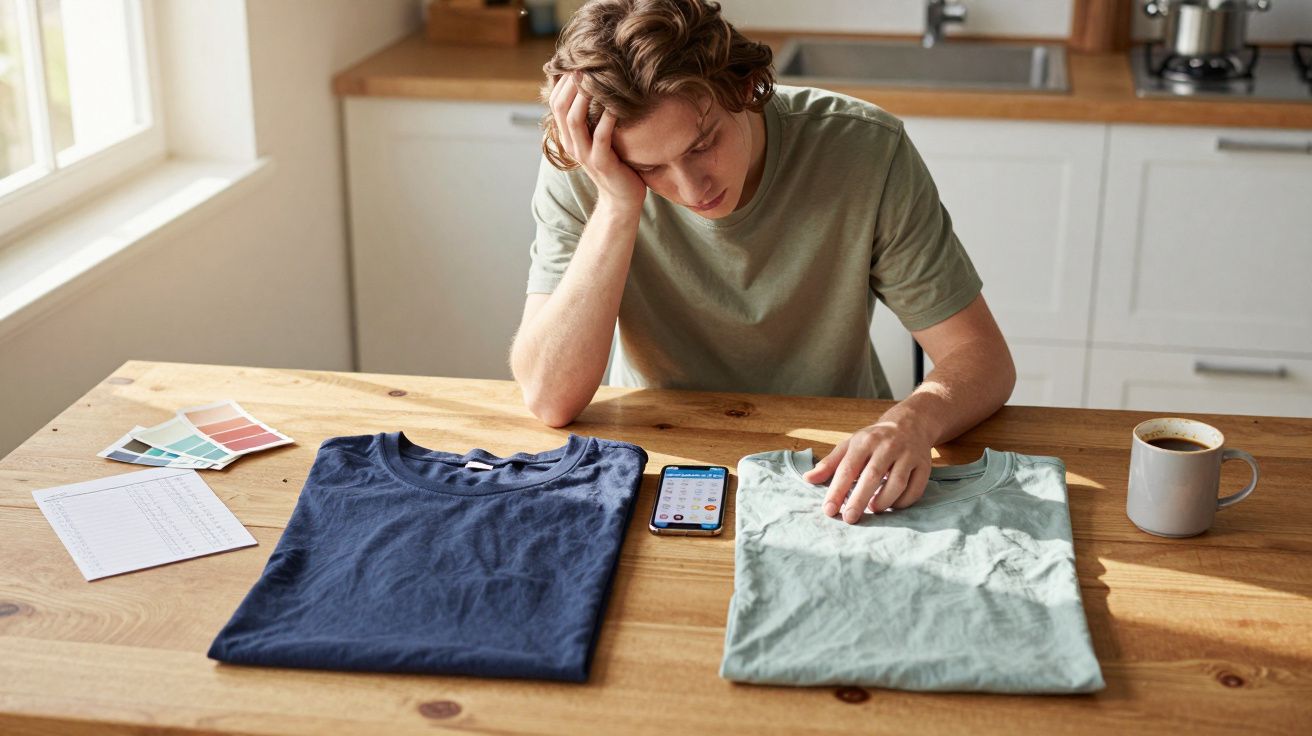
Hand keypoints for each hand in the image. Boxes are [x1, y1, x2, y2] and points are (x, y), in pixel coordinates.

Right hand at [548, 73, 646, 213]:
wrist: (622, 197)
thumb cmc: (616, 161)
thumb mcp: (599, 136)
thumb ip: (593, 116)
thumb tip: (594, 86)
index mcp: (569, 136)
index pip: (555, 102)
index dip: (563, 81)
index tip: (579, 61)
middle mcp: (572, 144)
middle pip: (561, 107)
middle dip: (572, 84)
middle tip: (586, 63)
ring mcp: (585, 154)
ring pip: (574, 120)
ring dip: (584, 97)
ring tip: (595, 77)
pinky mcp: (602, 163)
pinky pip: (601, 136)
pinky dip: (607, 118)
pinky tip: (616, 104)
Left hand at [803, 419, 932, 523]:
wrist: (911, 423)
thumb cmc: (874, 439)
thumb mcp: (850, 445)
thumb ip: (830, 463)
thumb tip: (807, 479)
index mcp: (865, 440)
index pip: (848, 468)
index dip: (837, 490)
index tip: (829, 510)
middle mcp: (888, 446)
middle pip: (872, 476)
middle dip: (859, 500)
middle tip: (849, 518)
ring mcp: (909, 455)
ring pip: (897, 483)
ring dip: (883, 501)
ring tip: (872, 509)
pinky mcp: (924, 465)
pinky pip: (915, 489)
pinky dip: (903, 502)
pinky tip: (892, 506)